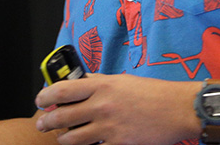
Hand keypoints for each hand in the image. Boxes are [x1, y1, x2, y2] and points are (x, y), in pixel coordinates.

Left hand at [34, 73, 199, 144]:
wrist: (179, 109)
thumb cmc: (155, 93)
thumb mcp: (124, 81)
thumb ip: (100, 83)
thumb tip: (82, 83)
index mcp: (103, 86)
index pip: (63, 90)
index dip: (45, 95)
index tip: (40, 100)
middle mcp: (102, 105)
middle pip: (62, 116)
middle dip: (46, 122)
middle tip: (42, 124)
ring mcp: (109, 126)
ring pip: (72, 138)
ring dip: (63, 139)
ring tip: (62, 138)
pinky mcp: (118, 143)